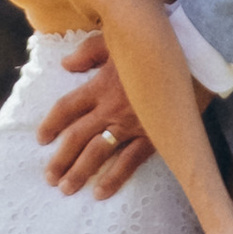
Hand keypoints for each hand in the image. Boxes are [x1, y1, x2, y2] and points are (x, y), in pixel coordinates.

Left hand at [36, 37, 158, 195]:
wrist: (191, 53)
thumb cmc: (151, 44)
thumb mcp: (115, 40)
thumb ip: (89, 52)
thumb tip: (66, 64)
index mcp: (99, 86)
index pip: (67, 108)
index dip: (52, 124)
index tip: (41, 139)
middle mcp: (110, 108)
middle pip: (77, 137)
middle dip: (61, 159)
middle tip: (49, 178)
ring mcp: (131, 124)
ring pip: (98, 152)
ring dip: (81, 172)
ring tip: (67, 189)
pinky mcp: (152, 136)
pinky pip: (129, 161)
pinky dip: (114, 178)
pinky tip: (100, 192)